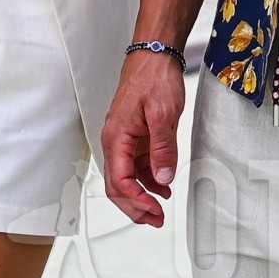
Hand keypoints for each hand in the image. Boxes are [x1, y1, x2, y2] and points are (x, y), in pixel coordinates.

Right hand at [101, 52, 185, 226]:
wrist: (154, 56)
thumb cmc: (154, 79)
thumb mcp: (164, 114)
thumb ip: (163, 149)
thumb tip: (162, 179)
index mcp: (116, 137)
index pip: (119, 180)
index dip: (136, 200)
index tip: (154, 211)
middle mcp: (115, 141)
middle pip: (118, 185)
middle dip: (135, 207)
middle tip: (156, 221)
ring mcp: (125, 140)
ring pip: (127, 178)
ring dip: (142, 197)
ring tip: (161, 210)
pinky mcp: (135, 137)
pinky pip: (137, 166)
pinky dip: (149, 180)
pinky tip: (163, 188)